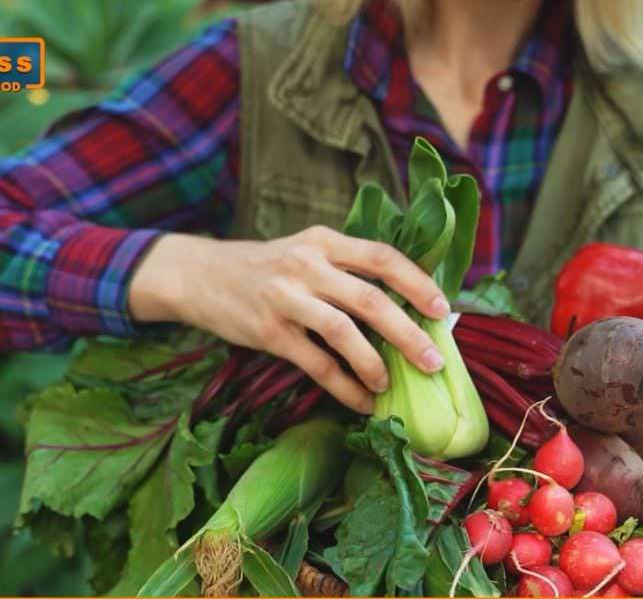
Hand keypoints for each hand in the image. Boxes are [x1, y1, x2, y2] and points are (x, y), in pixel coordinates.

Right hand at [128, 226, 450, 412]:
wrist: (200, 275)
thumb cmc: (265, 268)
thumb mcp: (305, 252)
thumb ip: (345, 270)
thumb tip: (405, 307)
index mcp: (324, 241)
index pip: (381, 257)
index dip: (416, 283)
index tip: (443, 309)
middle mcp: (306, 265)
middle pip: (369, 298)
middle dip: (407, 333)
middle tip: (433, 361)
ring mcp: (285, 298)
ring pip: (342, 332)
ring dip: (374, 362)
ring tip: (390, 385)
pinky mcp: (268, 331)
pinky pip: (314, 364)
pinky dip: (342, 386)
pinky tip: (360, 401)